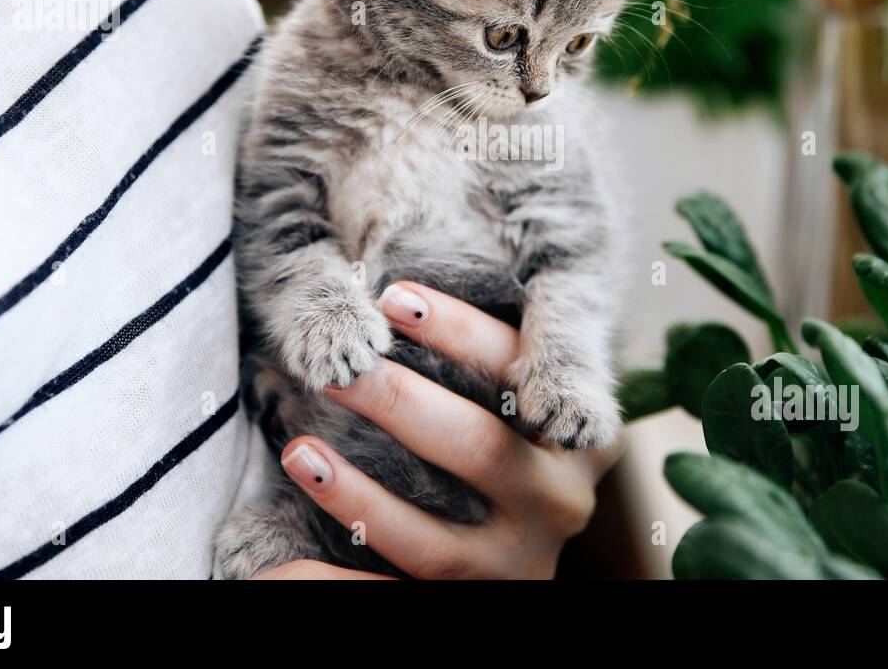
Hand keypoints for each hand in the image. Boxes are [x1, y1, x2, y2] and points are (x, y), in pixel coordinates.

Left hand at [256, 281, 621, 579]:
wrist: (499, 561)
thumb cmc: (493, 454)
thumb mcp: (518, 414)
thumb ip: (501, 367)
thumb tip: (409, 292)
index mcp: (583, 437)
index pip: (524, 370)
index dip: (458, 330)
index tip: (395, 298)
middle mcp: (563, 501)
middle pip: (480, 443)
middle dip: (400, 397)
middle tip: (342, 361)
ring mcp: (521, 562)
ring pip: (438, 521)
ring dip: (361, 481)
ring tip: (303, 438)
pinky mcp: (476, 596)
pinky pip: (405, 566)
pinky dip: (352, 519)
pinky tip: (308, 482)